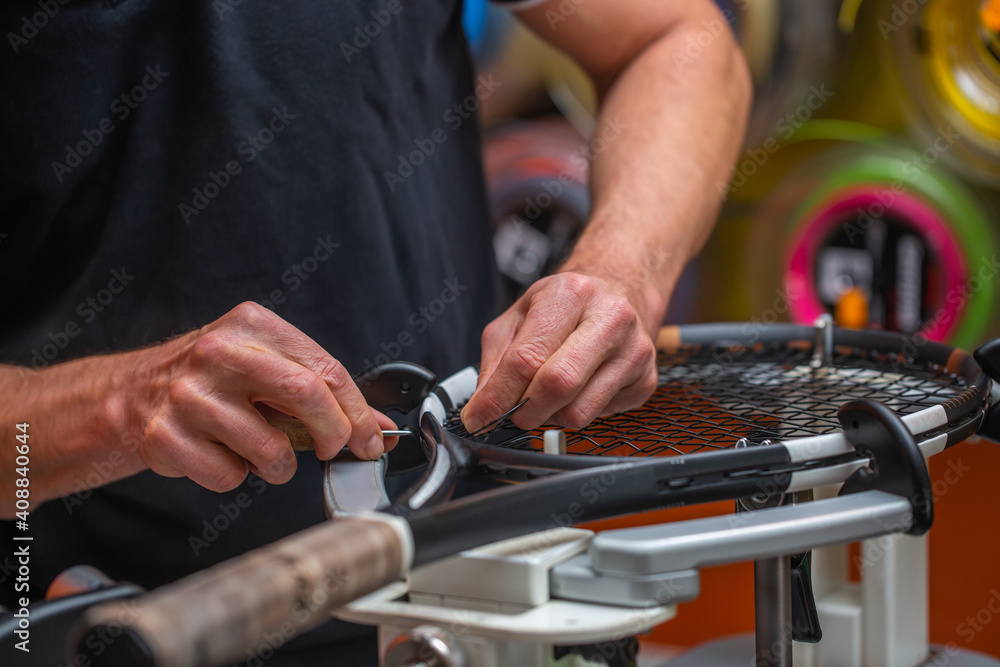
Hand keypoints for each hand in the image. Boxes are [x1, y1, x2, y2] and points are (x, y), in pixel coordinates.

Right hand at [123, 302, 396, 491]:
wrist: (128, 395)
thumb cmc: (211, 381)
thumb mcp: (265, 368)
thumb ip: (322, 393)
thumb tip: (377, 428)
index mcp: (251, 325)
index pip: (325, 370)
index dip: (358, 412)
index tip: (371, 439)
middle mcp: (218, 352)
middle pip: (305, 395)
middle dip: (334, 434)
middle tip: (334, 451)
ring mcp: (187, 395)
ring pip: (271, 449)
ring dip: (281, 466)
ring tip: (265, 455)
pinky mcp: (164, 436)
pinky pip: (230, 477)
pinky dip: (237, 477)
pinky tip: (222, 455)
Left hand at [461, 272, 658, 431]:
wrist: (621, 289)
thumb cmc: (566, 304)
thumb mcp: (520, 315)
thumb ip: (496, 360)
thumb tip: (483, 407)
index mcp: (571, 294)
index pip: (527, 358)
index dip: (497, 396)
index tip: (478, 418)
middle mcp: (610, 319)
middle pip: (558, 385)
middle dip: (525, 411)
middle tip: (513, 413)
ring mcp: (635, 351)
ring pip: (578, 411)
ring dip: (551, 415)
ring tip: (549, 393)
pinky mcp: (647, 380)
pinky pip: (599, 416)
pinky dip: (578, 411)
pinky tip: (580, 387)